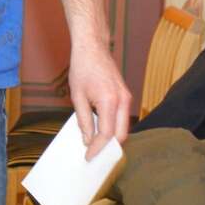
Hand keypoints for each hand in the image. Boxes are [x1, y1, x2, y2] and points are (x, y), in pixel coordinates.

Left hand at [67, 39, 131, 160]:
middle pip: (121, 135)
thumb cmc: (82, 68)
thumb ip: (84, 120)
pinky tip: (101, 131)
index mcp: (109, 101)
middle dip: (109, 148)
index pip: (107, 134)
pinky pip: (122, 118)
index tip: (89, 157)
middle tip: (94, 156)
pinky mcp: (126, 96)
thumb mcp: (77, 96)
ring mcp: (126, 98)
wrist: (93, 47)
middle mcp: (123, 101)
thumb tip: (87, 139)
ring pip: (124, 128)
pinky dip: (114, 128)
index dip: (98, 148)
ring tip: (96, 146)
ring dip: (112, 138)